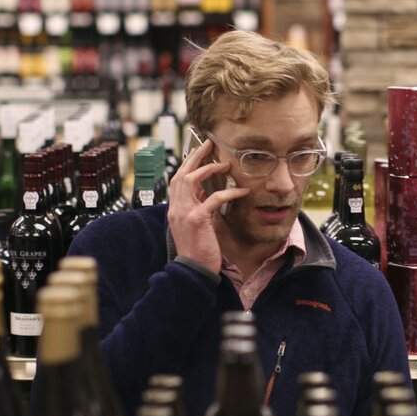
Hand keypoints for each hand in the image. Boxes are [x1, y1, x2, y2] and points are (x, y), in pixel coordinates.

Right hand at [167, 139, 249, 273]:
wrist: (193, 271)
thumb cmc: (197, 251)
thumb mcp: (195, 226)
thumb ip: (198, 208)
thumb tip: (209, 194)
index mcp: (175, 209)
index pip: (177, 179)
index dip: (188, 164)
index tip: (198, 152)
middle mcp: (176, 208)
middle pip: (182, 174)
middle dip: (195, 157)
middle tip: (208, 144)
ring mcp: (184, 212)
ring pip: (192, 180)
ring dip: (209, 169)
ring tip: (225, 164)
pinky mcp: (197, 219)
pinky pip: (214, 198)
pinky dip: (228, 192)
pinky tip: (241, 191)